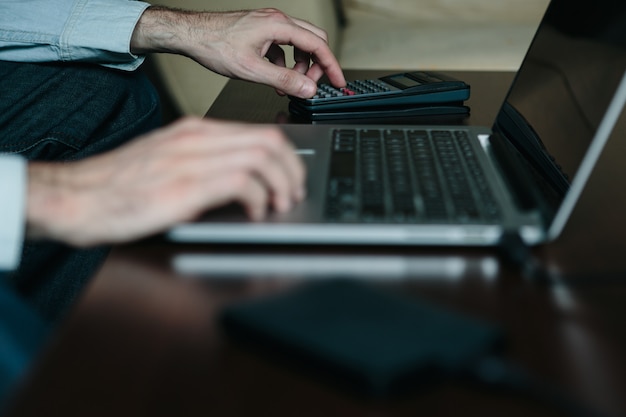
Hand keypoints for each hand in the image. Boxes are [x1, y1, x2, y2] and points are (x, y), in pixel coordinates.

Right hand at [25, 118, 305, 245]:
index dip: (285, 157)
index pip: (259, 132)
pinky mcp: (185, 185)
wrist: (76, 197)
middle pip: (269, 141)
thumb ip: (202, 164)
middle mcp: (196, 138)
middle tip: (293, 192)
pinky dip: (259, 199)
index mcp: (194, 132)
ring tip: (280, 204)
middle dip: (293, 169)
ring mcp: (191, 159)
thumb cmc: (116, 186)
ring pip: (262, 157)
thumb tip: (239, 182)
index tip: (290, 177)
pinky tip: (255, 214)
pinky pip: (242, 182)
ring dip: (282, 184)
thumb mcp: (166, 163)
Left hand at [131, 7, 345, 97]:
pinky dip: (284, 63)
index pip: (318, 45)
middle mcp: (276, 20)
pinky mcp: (260, 31)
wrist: (190, 35)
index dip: (331, 65)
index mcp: (278, 25)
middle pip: (312, 41)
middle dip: (315, 65)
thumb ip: (284, 80)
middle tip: (311, 85)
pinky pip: (282, 47)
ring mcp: (268, 24)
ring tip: (287, 85)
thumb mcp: (252, 70)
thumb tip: (308, 88)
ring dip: (298, 66)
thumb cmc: (214, 45)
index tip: (338, 81)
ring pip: (297, 44)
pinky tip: (273, 77)